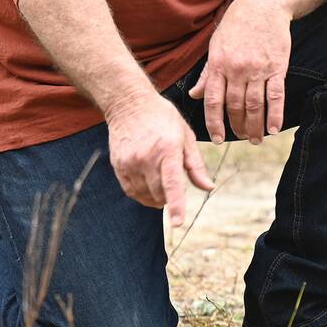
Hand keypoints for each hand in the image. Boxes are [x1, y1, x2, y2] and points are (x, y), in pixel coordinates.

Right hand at [104, 92, 214, 225]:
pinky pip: (131, 191)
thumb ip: (196, 165)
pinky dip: (142, 194)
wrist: (129, 103)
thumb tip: (208, 187)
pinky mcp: (118, 165)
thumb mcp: (186, 136)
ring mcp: (130, 162)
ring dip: (156, 196)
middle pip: (160, 193)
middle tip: (172, 178)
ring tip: (159, 178)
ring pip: (145, 195)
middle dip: (169, 196)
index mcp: (168, 149)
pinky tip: (147, 184)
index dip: (176, 205)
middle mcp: (147, 157)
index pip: (172, 183)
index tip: (178, 223)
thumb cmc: (163, 118)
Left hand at [190, 0, 291, 144]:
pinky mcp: (277, 67)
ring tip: (255, 139)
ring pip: (255, 105)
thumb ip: (207, 74)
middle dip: (237, 127)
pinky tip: (273, 129)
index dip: (214, 122)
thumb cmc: (237, 24)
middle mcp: (237, 69)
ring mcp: (258, 69)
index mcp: (218, 64)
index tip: (217, 138)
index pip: (214, 101)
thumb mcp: (216, 45)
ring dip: (254, 126)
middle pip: (235, 107)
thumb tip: (194, 95)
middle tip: (240, 138)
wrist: (264, 4)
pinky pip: (276, 96)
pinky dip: (275, 115)